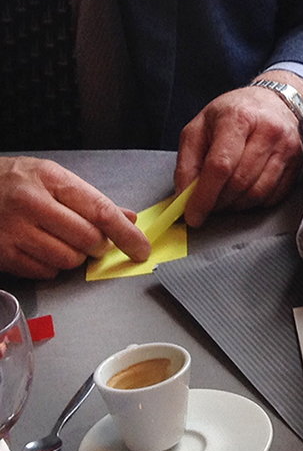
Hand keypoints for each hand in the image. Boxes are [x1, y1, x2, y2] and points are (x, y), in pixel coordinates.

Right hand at [0, 156, 150, 277]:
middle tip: (87, 238)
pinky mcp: (3, 253)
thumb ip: (91, 199)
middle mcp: (30, 203)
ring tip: (56, 239)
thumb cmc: (13, 183)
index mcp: (49, 179)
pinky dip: (50, 266)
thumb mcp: (51, 178)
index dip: (127, 235)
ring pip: (69, 260)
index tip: (141, 249)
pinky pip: (46, 272)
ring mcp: (14, 230)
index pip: (101, 211)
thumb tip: (129, 218)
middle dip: (97, 245)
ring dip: (73, 256)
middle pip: (89, 240)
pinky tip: (38, 248)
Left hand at [175, 71, 302, 226]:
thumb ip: (188, 162)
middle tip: (207, 205)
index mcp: (238, 117)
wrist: (275, 103)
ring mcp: (287, 149)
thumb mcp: (200, 127)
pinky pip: (273, 197)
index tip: (193, 215)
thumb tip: (184, 197)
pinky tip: (243, 194)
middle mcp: (268, 132)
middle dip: (218, 202)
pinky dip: (254, 203)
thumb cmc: (234, 114)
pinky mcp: (297, 165)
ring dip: (236, 205)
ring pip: (257, 194)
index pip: (220, 165)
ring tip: (224, 199)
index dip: (204, 195)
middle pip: (239, 183)